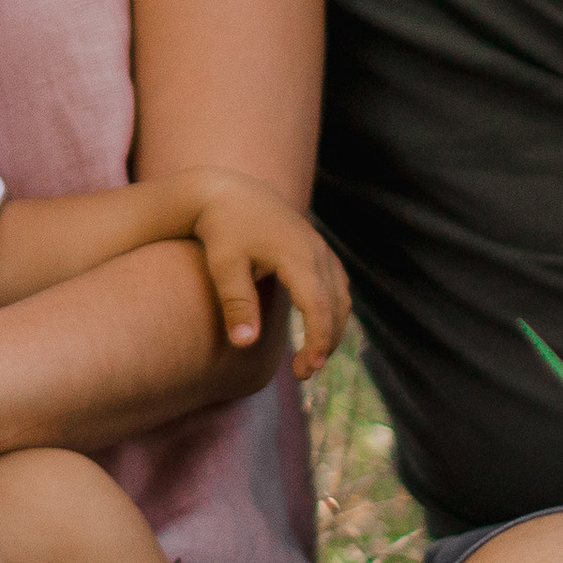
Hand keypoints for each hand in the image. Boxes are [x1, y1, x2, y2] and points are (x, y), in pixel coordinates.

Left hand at [190, 176, 350, 376]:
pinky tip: (318, 328)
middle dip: (326, 342)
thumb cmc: (222, 229)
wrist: (227, 191)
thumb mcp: (224, 265)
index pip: (319, 308)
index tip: (308, 369)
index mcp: (298, 256)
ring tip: (310, 357)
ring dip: (333, 329)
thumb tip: (245, 345)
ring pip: (341, 298)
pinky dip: (333, 310)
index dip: (318, 341)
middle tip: (304, 372)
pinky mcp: (318, 248)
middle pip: (337, 307)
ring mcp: (321, 248)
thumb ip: (236, 304)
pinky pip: (337, 285)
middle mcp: (318, 252)